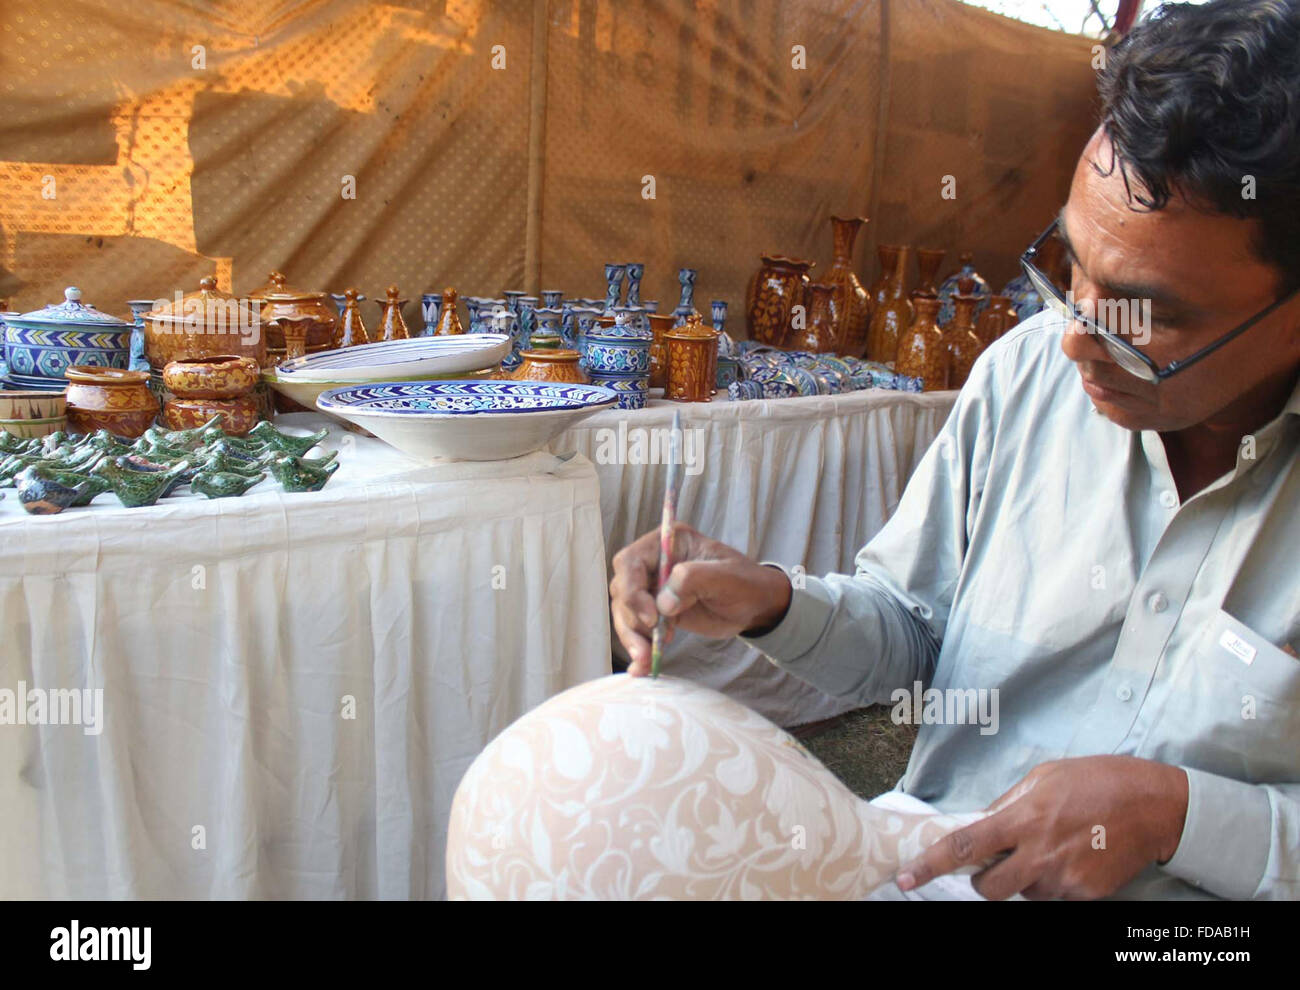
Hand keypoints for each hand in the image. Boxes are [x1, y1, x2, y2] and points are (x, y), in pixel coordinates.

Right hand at [609, 523, 792, 676]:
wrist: (756, 605)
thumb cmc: (746, 583)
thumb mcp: (726, 577)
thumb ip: (694, 579)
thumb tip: (662, 604)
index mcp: (668, 543)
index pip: (630, 562)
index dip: (633, 589)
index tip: (651, 617)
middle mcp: (654, 563)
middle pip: (623, 589)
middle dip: (631, 619)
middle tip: (647, 645)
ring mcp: (653, 587)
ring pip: (625, 612)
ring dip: (632, 638)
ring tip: (646, 660)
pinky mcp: (656, 611)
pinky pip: (638, 629)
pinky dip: (638, 647)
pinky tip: (642, 667)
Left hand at [895, 756, 1188, 899]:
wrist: (1155, 805)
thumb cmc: (1097, 781)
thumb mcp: (1044, 778)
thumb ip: (1008, 804)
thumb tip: (979, 823)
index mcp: (1023, 819)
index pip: (965, 847)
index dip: (930, 865)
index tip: (906, 879)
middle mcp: (1039, 854)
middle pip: (988, 888)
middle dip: (985, 880)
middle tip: (1003, 859)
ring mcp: (1063, 879)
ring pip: (1023, 894)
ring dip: (1026, 878)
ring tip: (1055, 847)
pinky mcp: (1086, 896)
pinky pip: (1054, 898)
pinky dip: (1055, 884)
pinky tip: (1075, 858)